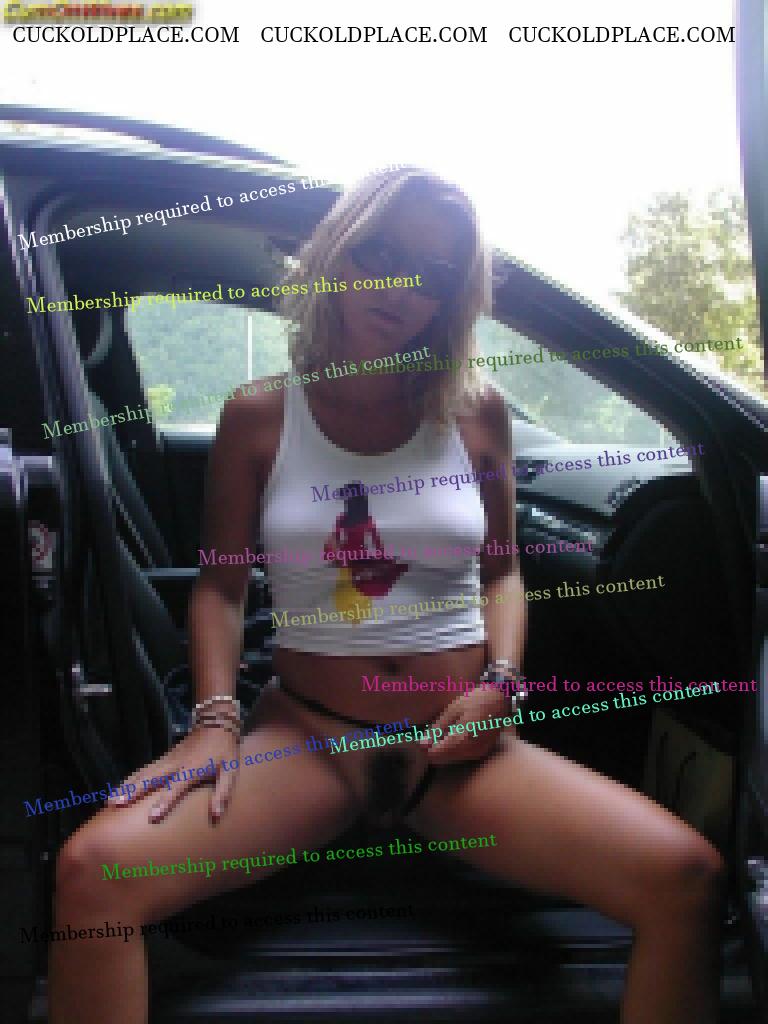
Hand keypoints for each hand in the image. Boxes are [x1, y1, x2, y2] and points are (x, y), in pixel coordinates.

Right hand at [107, 726, 239, 823]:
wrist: (216, 721)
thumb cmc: (224, 749)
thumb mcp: (230, 770)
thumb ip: (223, 792)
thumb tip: (216, 815)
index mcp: (192, 769)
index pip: (176, 787)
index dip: (165, 801)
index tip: (152, 816)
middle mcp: (176, 764)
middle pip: (150, 778)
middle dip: (133, 791)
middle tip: (115, 805)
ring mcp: (167, 759)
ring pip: (143, 773)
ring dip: (126, 786)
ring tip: (110, 802)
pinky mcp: (164, 757)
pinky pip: (144, 769)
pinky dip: (130, 779)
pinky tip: (120, 789)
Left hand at [420, 685, 513, 764]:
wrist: (502, 700)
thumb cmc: (475, 701)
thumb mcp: (452, 711)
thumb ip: (437, 729)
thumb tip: (422, 744)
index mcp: (461, 740)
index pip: (435, 755)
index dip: (426, 747)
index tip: (424, 738)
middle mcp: (470, 752)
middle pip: (443, 759)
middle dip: (435, 748)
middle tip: (433, 733)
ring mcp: (478, 753)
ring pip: (452, 758)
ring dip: (445, 748)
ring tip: (446, 730)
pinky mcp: (482, 751)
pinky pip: (462, 755)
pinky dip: (455, 748)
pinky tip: (457, 734)